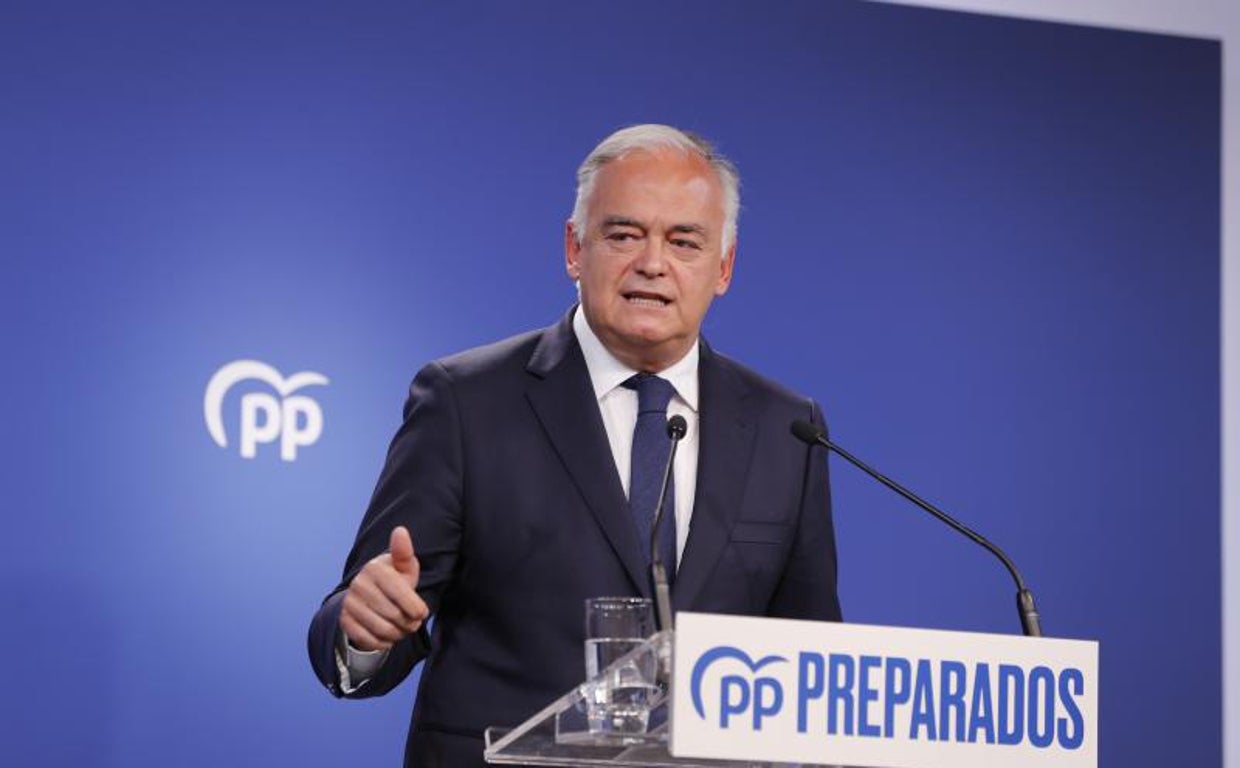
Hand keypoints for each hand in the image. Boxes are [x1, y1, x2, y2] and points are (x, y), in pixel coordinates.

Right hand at [340, 526, 429, 651]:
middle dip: (409, 623)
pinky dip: (383, 643)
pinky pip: (369, 640)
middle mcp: (358, 584)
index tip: (422, 613)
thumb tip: (400, 531)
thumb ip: (404, 553)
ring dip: (398, 634)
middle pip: (394, 615)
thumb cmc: (393, 578)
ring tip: (402, 629)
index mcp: (374, 568)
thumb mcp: (403, 567)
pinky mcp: (344, 620)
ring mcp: (349, 603)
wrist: (367, 594)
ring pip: (383, 630)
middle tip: (412, 623)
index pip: (402, 596)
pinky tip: (388, 636)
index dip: (416, 609)